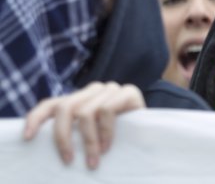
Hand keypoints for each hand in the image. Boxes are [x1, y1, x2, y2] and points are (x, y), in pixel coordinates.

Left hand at [22, 82, 144, 170]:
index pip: (50, 104)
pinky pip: (107, 110)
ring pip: (85, 112)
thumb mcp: (88, 137)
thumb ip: (73, 133)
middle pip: (65, 108)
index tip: (27, 138)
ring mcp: (110, 89)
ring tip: (94, 161)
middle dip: (63, 138)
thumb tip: (46, 147)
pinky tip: (108, 147)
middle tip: (69, 161)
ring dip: (88, 141)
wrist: (150, 134)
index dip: (35, 119)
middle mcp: (91, 90)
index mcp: (78, 100)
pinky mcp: (127, 91)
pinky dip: (105, 132)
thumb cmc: (115, 140)